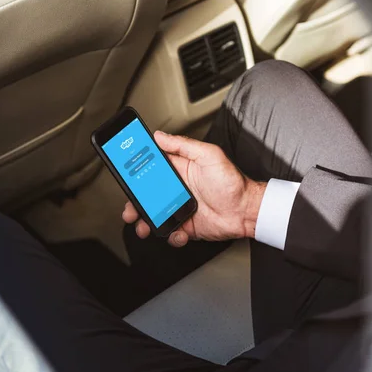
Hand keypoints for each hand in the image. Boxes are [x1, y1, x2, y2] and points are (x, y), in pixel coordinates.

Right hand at [122, 131, 265, 247]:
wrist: (246, 211)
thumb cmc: (232, 182)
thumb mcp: (209, 156)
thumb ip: (183, 145)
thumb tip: (160, 136)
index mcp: (179, 170)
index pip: (151, 168)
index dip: (136, 170)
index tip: (124, 173)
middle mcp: (176, 189)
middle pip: (146, 195)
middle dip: (134, 202)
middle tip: (130, 207)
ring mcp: (179, 208)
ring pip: (153, 215)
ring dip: (145, 222)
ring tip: (144, 226)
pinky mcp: (185, 226)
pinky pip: (170, 232)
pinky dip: (170, 235)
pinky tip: (178, 231)